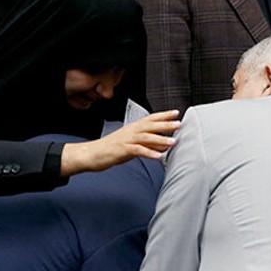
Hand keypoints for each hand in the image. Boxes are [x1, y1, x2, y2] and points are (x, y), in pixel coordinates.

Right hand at [59, 110, 179, 175]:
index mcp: (132, 128)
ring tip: (172, 142)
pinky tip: (158, 157)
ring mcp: (126, 140)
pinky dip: (149, 153)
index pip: (150, 118)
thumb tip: (163, 146)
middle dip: (165, 124)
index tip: (176, 113)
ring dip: (160, 139)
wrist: (91, 153)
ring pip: (146, 137)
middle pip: (150, 125)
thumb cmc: (110, 149)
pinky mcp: (122, 150)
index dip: (163, 115)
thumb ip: (147, 145)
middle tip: (178, 124)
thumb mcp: (131, 145)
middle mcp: (130, 131)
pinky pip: (138, 150)